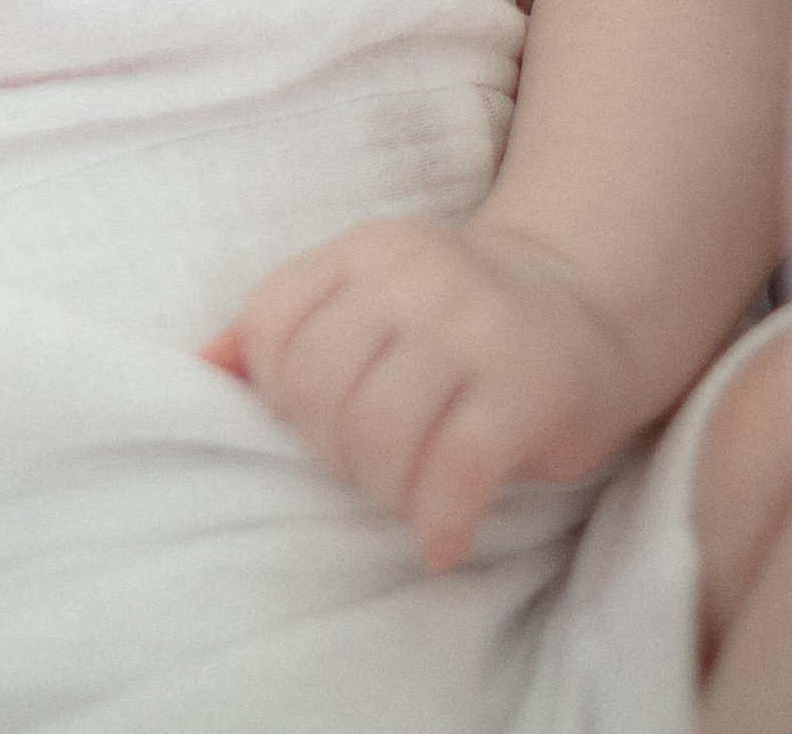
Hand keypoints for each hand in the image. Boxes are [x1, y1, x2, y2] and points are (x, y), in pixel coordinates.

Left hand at [201, 215, 641, 571]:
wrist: (591, 301)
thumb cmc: (456, 318)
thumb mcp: (371, 294)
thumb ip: (292, 326)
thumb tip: (200, 366)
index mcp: (366, 251)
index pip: (273, 322)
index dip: (275, 391)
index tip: (311, 419)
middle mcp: (416, 277)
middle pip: (318, 383)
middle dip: (327, 447)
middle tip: (362, 468)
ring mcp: (476, 328)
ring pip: (380, 429)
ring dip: (379, 488)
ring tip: (401, 496)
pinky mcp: (529, 388)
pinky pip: (457, 471)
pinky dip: (436, 521)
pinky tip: (440, 540)